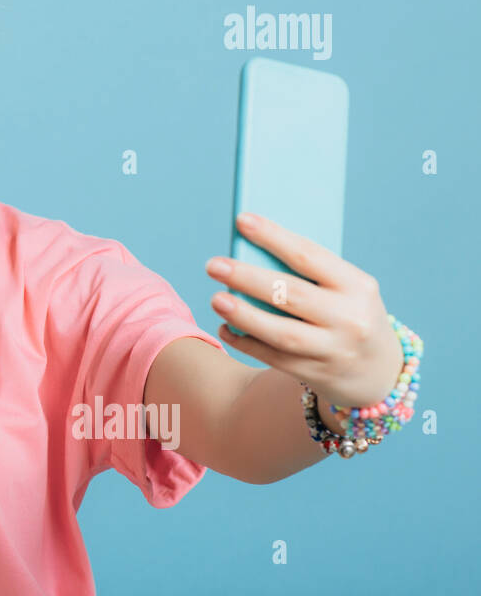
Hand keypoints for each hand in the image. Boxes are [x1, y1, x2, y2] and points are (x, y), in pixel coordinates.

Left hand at [204, 212, 404, 409]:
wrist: (381, 373)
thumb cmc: (349, 314)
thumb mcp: (346, 291)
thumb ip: (309, 275)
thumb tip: (250, 253)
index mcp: (359, 286)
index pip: (309, 256)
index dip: (273, 237)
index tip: (242, 220)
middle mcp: (350, 318)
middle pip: (291, 294)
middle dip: (248, 278)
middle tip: (213, 265)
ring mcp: (335, 350)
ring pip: (281, 332)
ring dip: (243, 315)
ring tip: (216, 299)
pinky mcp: (318, 375)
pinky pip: (274, 358)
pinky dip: (246, 342)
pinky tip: (225, 327)